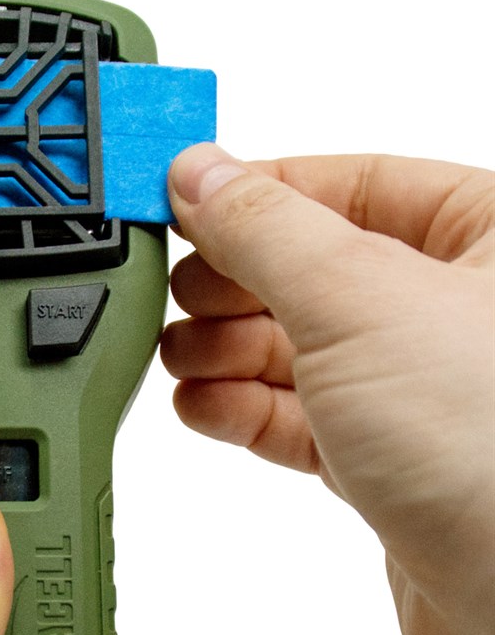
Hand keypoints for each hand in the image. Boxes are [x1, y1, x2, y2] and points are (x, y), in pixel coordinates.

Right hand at [160, 144, 493, 634]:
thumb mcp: (356, 300)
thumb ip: (264, 229)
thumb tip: (197, 173)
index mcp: (487, 235)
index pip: (348, 181)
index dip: (254, 190)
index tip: (176, 201)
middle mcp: (458, 308)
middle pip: (314, 266)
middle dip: (232, 281)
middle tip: (172, 290)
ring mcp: (424, 389)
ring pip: (302, 346)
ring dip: (226, 349)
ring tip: (177, 354)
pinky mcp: (393, 462)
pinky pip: (302, 415)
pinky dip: (243, 408)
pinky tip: (201, 405)